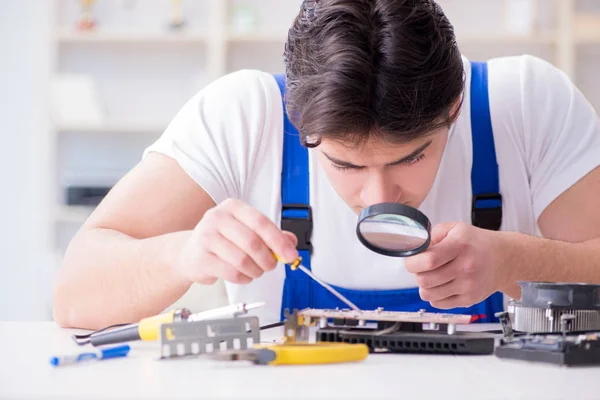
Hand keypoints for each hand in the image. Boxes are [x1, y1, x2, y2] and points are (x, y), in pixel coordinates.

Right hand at [176, 198, 298, 284]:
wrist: (189, 254)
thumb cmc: (221, 241)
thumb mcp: (246, 231)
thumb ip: (270, 235)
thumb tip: (291, 243)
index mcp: (233, 207)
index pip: (261, 222)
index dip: (279, 241)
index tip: (290, 255)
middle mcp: (217, 218)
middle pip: (253, 242)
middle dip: (268, 259)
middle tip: (271, 265)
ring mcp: (206, 237)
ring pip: (243, 260)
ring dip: (256, 270)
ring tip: (256, 271)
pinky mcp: (201, 258)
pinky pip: (231, 272)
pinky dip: (244, 278)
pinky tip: (244, 275)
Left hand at [404, 222, 510, 308]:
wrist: (504, 258)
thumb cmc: (477, 243)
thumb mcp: (455, 228)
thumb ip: (432, 235)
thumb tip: (415, 248)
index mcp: (459, 246)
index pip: (428, 260)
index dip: (412, 262)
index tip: (411, 260)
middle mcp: (465, 267)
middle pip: (425, 279)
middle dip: (416, 274)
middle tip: (422, 268)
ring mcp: (468, 285)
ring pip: (429, 294)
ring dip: (424, 286)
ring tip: (432, 276)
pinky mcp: (470, 299)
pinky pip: (439, 304)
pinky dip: (434, 296)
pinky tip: (441, 285)